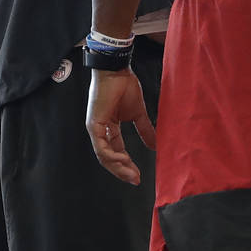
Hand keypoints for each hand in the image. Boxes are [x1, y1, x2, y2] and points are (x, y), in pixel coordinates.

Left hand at [85, 69, 154, 184]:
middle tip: (135, 180)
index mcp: (110, 127)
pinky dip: (112, 156)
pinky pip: (101, 147)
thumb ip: (145, 130)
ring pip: (104, 156)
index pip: (117, 151)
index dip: (127, 164)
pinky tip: (123, 161)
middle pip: (109, 158)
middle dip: (123, 170)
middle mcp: (100, 130)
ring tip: (132, 174)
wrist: (117, 70)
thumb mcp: (138, 113)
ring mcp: (96, 128)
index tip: (138, 175)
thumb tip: (155, 145)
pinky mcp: (94, 125)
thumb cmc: (124, 86)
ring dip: (118, 167)